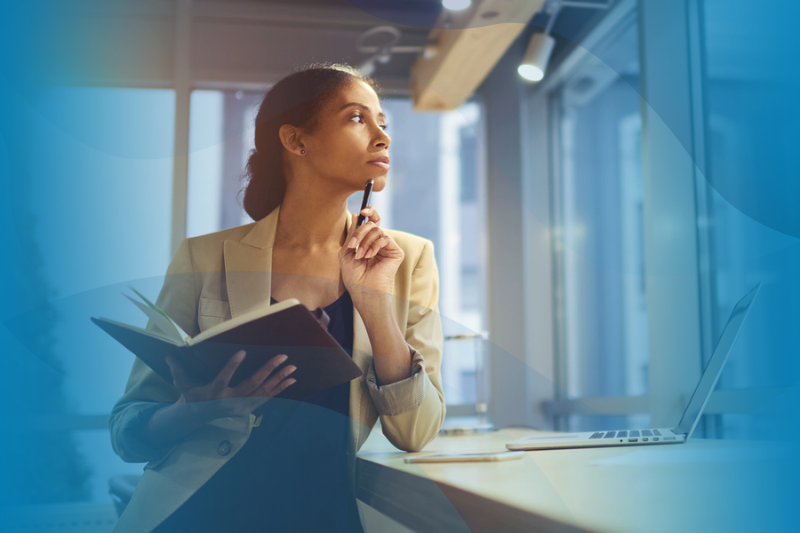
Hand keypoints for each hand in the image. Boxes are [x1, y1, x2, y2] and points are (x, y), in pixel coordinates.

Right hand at [166, 351, 296, 418]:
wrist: (199, 416)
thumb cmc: (192, 394)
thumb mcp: (183, 384)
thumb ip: (178, 370)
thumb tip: (168, 355)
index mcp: (214, 392)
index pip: (223, 378)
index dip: (232, 366)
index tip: (242, 352)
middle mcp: (230, 401)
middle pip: (251, 385)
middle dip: (268, 370)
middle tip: (282, 357)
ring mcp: (242, 407)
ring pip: (263, 392)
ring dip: (279, 379)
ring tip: (292, 367)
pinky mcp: (249, 409)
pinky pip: (267, 398)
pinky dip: (280, 389)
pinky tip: (292, 380)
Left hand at [339, 206, 404, 304]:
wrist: (363, 290)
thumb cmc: (353, 276)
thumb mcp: (347, 252)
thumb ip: (352, 234)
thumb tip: (356, 215)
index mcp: (368, 241)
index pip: (372, 221)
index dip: (370, 212)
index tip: (362, 211)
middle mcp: (379, 242)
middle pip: (372, 224)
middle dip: (360, 232)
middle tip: (353, 245)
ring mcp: (388, 247)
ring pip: (377, 230)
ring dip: (365, 242)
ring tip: (360, 255)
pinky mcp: (396, 252)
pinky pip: (385, 239)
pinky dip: (374, 246)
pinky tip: (369, 256)